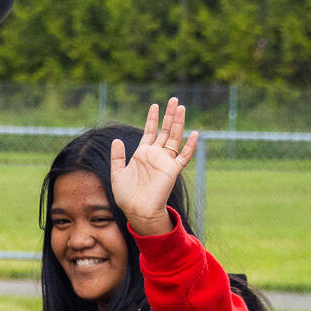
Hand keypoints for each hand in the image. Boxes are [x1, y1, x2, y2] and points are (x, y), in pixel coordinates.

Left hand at [108, 98, 198, 236]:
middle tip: (173, 100)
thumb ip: (117, 157)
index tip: (154, 105)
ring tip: (181, 108)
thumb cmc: (127, 195)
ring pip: (175, 138)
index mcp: (142, 154)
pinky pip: (184, 156)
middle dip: (169, 115)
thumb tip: (116, 139)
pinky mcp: (173, 170)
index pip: (150, 131)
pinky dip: (190, 146)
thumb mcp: (117, 173)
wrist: (137, 210)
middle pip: (165, 130)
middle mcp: (155, 155)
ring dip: (178, 123)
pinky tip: (195, 134)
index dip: (152, 119)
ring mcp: (165, 162)